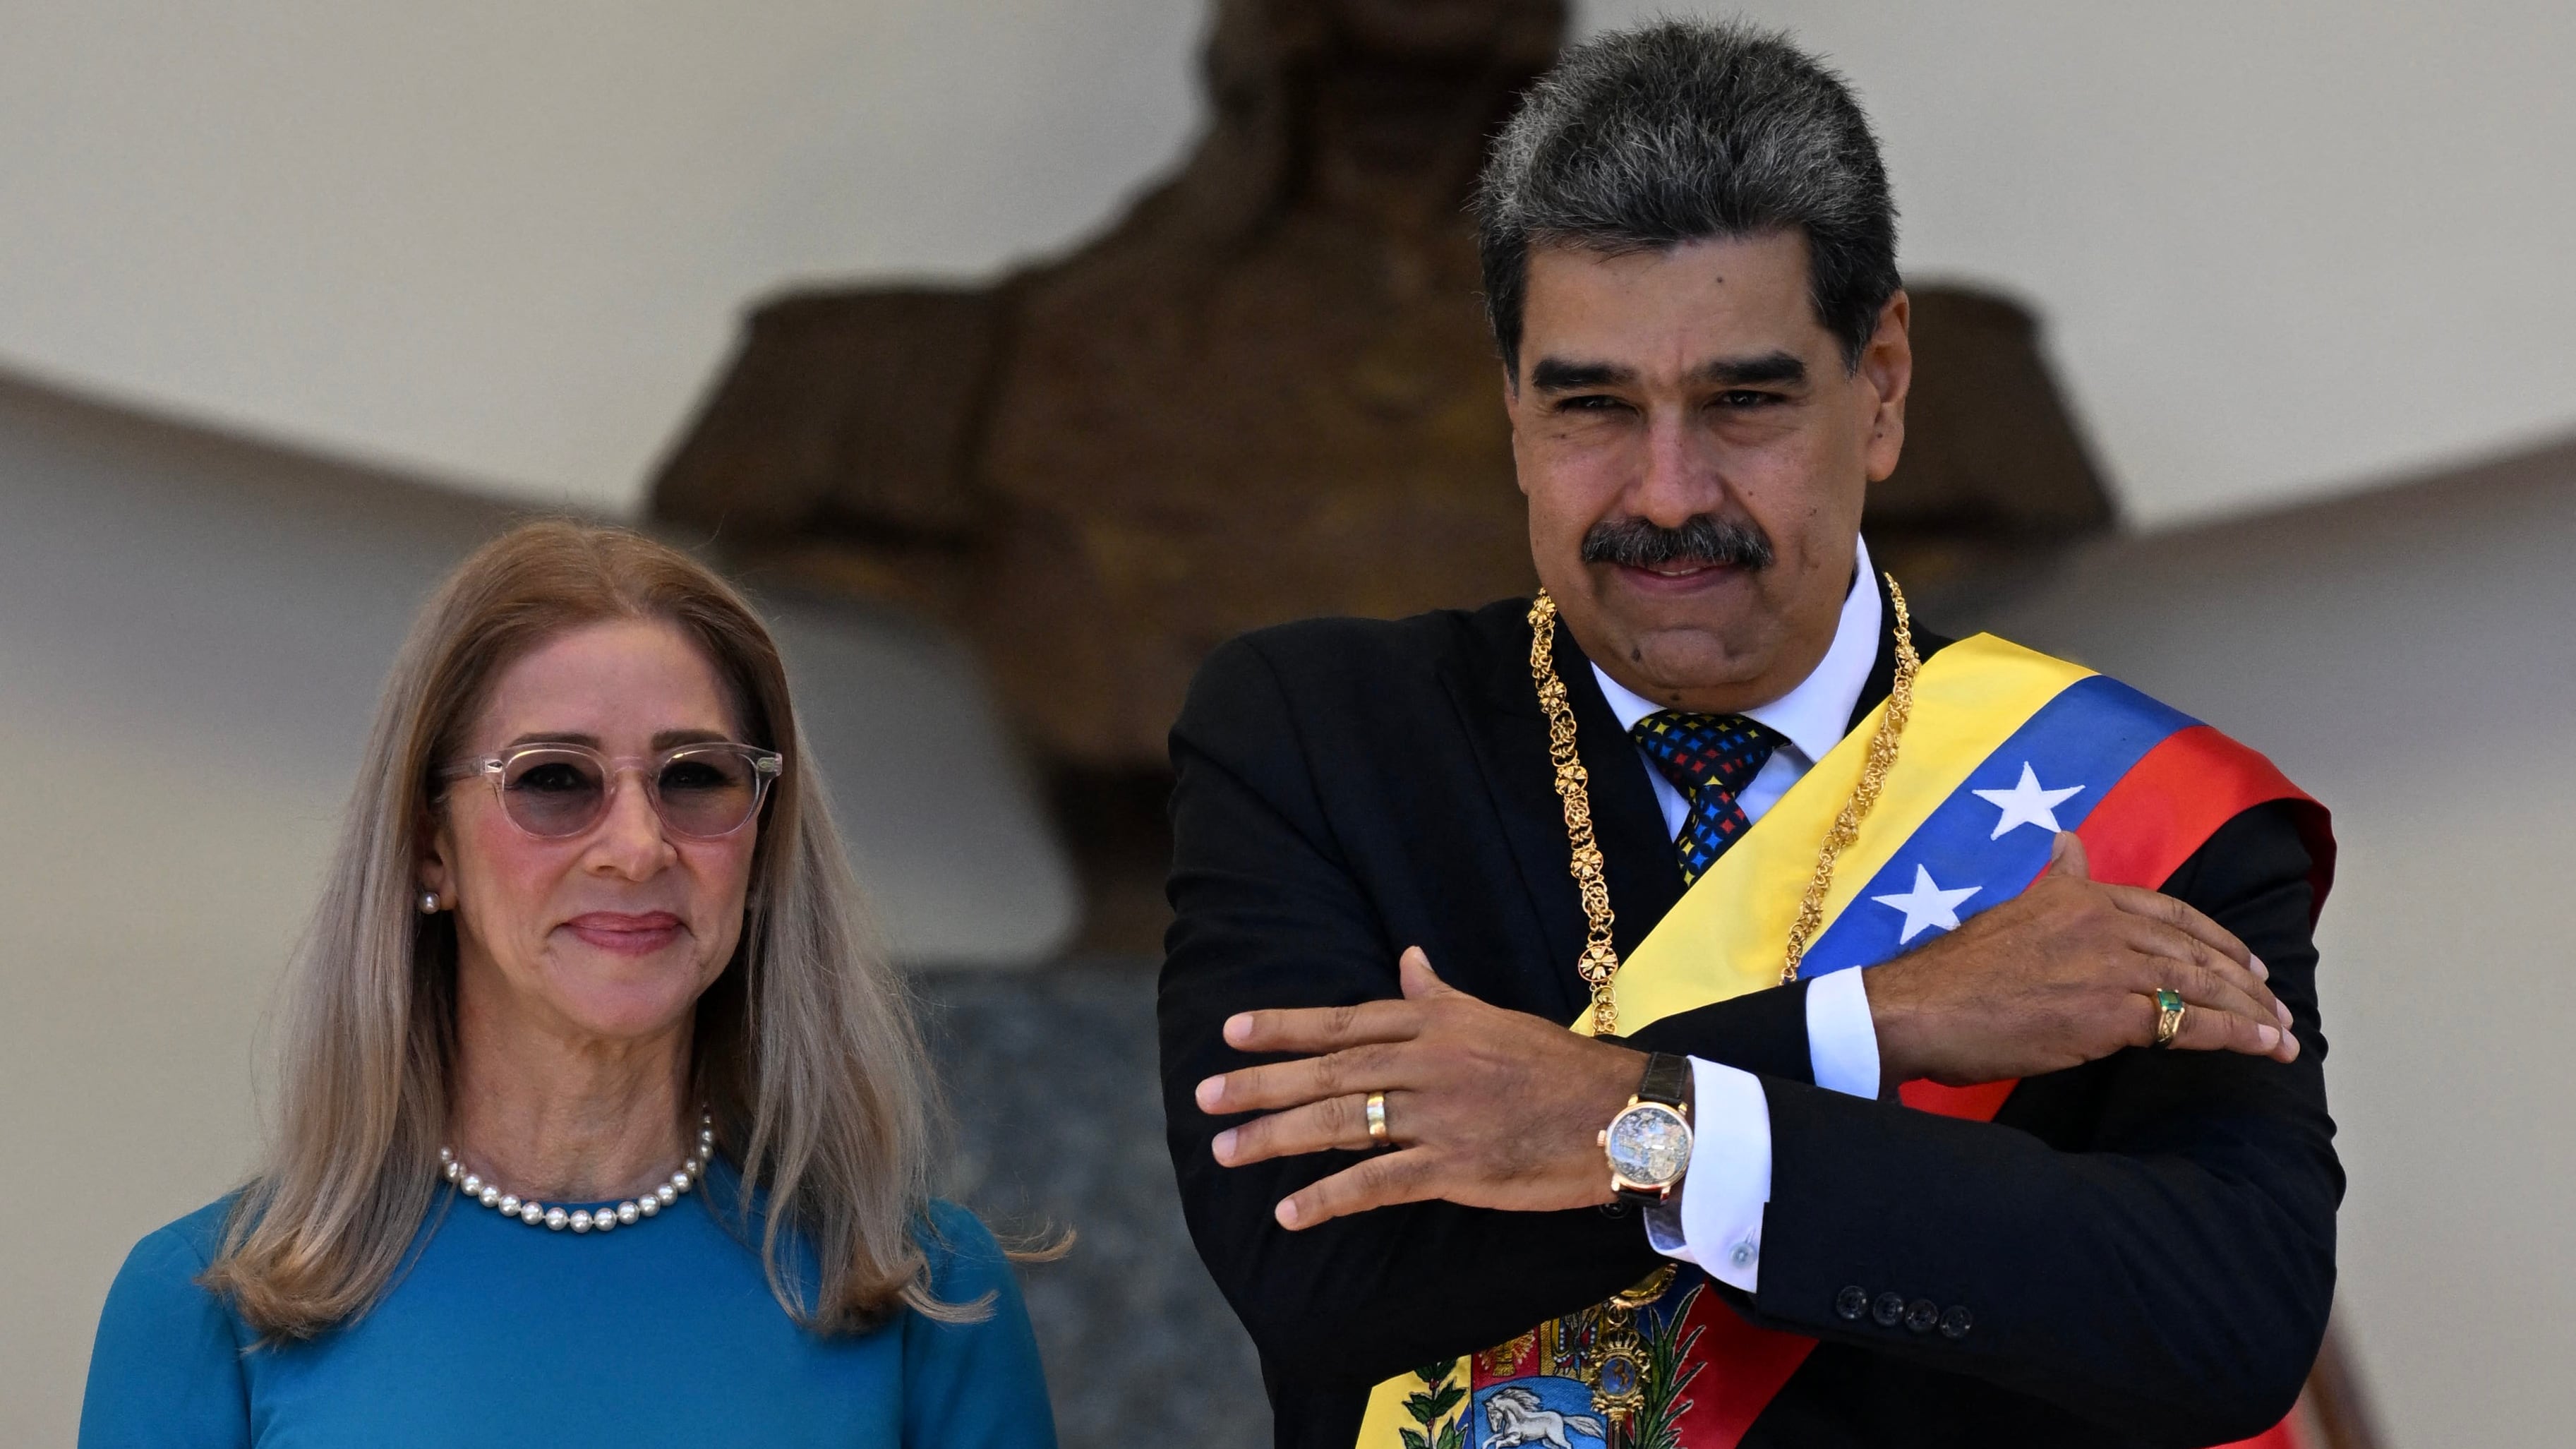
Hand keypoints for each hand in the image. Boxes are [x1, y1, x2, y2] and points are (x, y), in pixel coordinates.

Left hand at [1195, 948, 1646, 1230]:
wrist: (1620, 1111)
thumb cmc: (1557, 1066)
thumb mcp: (1494, 1018)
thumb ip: (1439, 996)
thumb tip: (1407, 959)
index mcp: (1436, 1023)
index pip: (1344, 1021)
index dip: (1285, 1026)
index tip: (1231, 1031)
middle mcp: (1429, 1061)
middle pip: (1329, 1069)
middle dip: (1261, 1083)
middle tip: (1204, 1097)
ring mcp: (1440, 1114)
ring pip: (1342, 1120)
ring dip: (1277, 1137)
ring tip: (1225, 1151)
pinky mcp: (1456, 1165)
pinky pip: (1378, 1181)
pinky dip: (1330, 1196)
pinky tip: (1290, 1212)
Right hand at [1865, 831, 2297, 1087]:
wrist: (1920, 1009)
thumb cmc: (1955, 972)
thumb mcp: (2010, 910)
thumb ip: (2052, 883)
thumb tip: (2067, 843)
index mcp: (2079, 896)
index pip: (2170, 913)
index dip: (2215, 937)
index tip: (2245, 960)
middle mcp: (2103, 922)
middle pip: (2195, 950)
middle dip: (2244, 980)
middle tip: (2277, 1005)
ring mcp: (2110, 967)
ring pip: (2200, 986)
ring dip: (2252, 1012)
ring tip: (2284, 1035)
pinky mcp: (2111, 1014)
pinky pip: (2190, 1025)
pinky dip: (2236, 1036)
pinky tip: (2264, 1048)